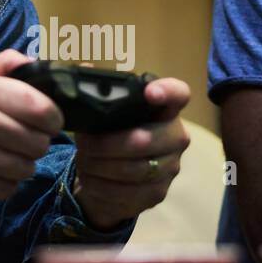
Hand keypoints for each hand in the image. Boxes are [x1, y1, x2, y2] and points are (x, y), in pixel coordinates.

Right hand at [0, 49, 62, 209]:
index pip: (43, 109)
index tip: (46, 121)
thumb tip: (37, 62)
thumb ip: (3, 66)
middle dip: (35, 143)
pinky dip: (4, 183)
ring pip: (28, 168)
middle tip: (18, 140)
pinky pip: (10, 188)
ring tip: (1, 156)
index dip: (53, 118)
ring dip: (20, 164)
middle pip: (40, 142)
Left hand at [70, 77, 191, 230]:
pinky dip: (101, 186)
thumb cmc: (110, 138)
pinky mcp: (159, 193)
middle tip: (82, 144)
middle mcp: (175, 137)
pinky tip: (89, 179)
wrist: (110, 180)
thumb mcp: (102, 115)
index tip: (149, 93)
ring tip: (83, 160)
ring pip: (133, 169)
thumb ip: (96, 90)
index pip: (178, 95)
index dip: (167, 92)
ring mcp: (171, 167)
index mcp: (166, 110)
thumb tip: (86, 70)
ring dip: (100, 166)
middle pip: (143, 140)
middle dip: (106, 144)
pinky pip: (128, 192)